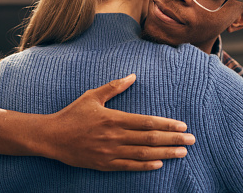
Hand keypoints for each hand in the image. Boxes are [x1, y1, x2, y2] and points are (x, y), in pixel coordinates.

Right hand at [35, 74, 195, 170]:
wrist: (51, 137)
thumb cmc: (73, 114)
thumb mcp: (92, 96)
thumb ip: (114, 87)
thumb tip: (133, 76)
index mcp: (114, 118)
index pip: (147, 122)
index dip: (167, 124)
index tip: (183, 125)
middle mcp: (114, 137)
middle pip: (150, 139)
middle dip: (173, 139)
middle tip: (191, 140)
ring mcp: (110, 153)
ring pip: (143, 155)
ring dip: (165, 153)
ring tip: (182, 152)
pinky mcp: (104, 164)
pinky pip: (129, 167)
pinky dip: (145, 166)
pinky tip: (159, 164)